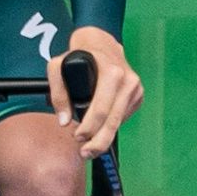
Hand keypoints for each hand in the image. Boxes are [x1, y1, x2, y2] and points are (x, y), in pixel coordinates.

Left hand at [49, 25, 140, 155]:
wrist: (102, 42)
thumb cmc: (79, 55)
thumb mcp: (58, 65)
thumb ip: (57, 92)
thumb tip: (63, 120)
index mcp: (111, 72)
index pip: (101, 109)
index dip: (89, 127)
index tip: (77, 137)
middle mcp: (128, 80)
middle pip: (113, 120)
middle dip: (99, 141)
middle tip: (85, 153)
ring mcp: (136, 88)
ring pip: (120, 122)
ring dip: (106, 138)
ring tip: (91, 148)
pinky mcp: (138, 94)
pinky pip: (124, 116)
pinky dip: (112, 125)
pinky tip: (102, 128)